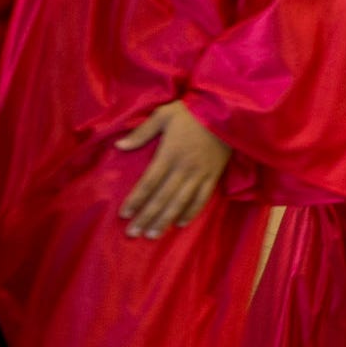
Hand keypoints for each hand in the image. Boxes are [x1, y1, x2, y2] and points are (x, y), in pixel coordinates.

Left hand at [115, 101, 231, 237]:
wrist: (226, 111)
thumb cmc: (191, 112)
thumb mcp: (163, 115)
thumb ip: (142, 133)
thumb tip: (119, 146)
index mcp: (169, 154)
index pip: (148, 183)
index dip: (135, 200)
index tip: (124, 215)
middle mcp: (183, 169)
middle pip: (161, 198)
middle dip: (146, 217)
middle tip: (133, 234)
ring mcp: (199, 175)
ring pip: (180, 203)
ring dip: (165, 221)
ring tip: (152, 235)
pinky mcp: (213, 176)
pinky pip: (201, 199)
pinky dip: (190, 213)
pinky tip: (179, 224)